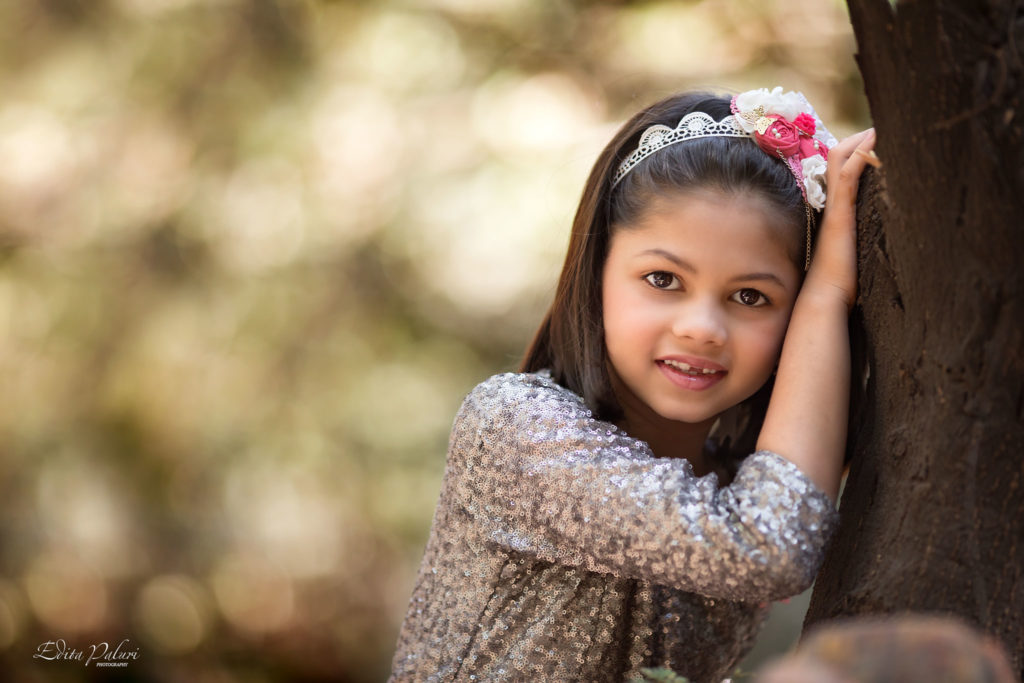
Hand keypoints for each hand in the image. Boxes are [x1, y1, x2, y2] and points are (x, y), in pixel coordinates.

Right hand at [804, 128, 876, 309]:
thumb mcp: (851, 254)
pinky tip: (872, 142)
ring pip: (839, 162)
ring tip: (878, 129)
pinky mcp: (840, 216)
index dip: (852, 153)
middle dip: (855, 141)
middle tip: (877, 130)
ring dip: (857, 142)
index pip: (838, 171)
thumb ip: (857, 241)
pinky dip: (859, 157)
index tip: (872, 143)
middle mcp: (830, 206)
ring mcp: (834, 209)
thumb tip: (873, 240)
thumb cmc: (838, 285)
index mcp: (833, 212)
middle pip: (835, 159)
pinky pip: (847, 178)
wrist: (825, 299)